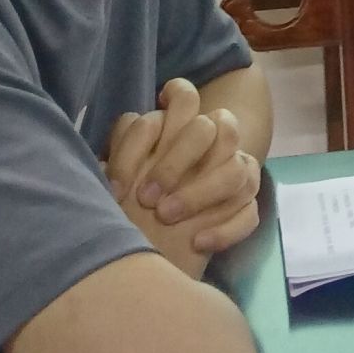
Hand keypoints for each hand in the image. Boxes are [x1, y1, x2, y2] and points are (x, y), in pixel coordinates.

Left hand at [106, 79, 262, 265]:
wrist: (147, 255)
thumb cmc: (129, 208)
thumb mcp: (118, 182)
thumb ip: (118, 164)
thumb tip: (104, 164)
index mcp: (180, 128)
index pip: (185, 96)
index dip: (161, 114)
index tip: (143, 138)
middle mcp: (211, 145)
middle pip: (208, 128)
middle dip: (176, 160)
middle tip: (146, 196)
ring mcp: (234, 175)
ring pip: (236, 169)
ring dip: (199, 193)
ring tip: (165, 217)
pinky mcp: (245, 209)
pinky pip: (249, 213)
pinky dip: (224, 229)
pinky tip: (197, 242)